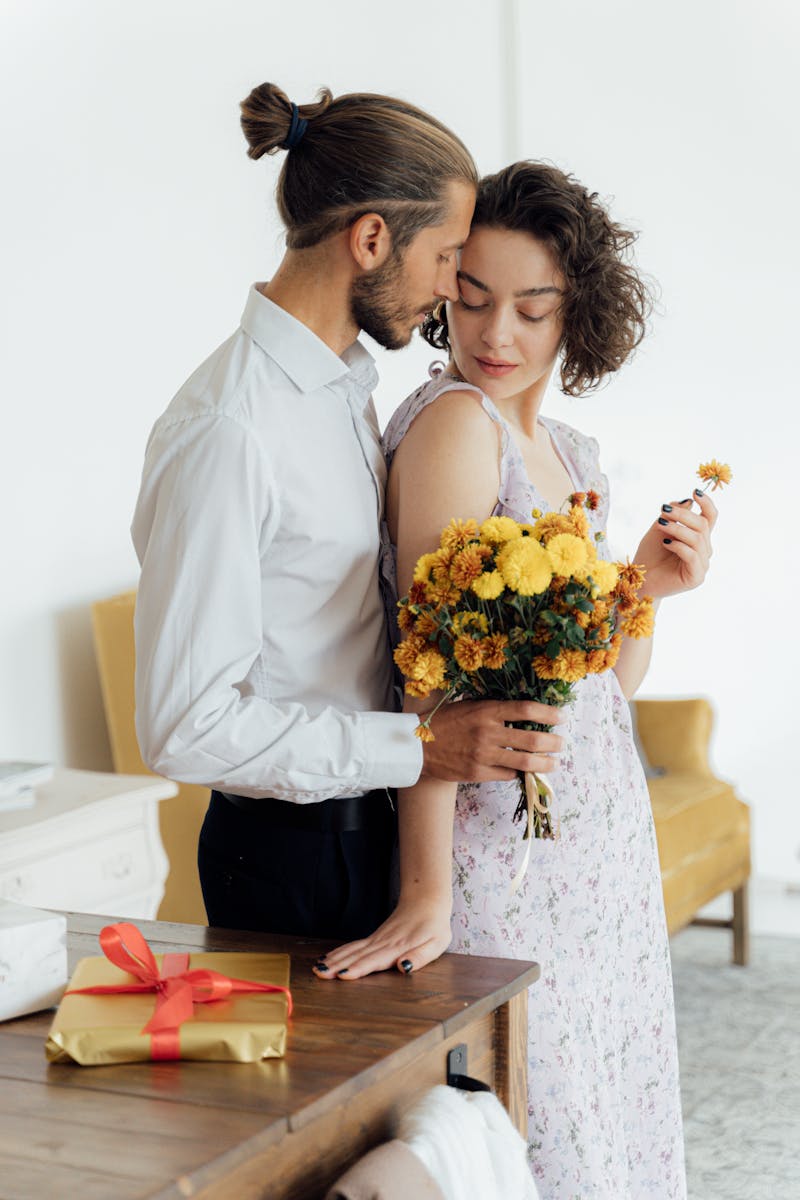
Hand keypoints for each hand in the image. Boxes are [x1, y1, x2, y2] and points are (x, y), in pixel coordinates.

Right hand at [312, 897, 452, 980]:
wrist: (426, 900)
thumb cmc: (434, 926)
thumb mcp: (436, 943)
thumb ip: (420, 956)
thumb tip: (404, 967)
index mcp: (398, 946)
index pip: (375, 960)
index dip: (359, 968)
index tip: (343, 975)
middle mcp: (383, 943)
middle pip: (357, 955)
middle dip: (338, 966)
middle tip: (320, 974)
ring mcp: (377, 939)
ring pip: (352, 950)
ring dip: (334, 959)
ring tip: (317, 968)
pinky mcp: (374, 937)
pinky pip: (354, 945)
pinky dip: (339, 952)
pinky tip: (327, 958)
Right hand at [421, 698, 563, 782]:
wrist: (416, 746)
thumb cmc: (444, 722)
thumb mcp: (469, 706)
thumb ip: (494, 708)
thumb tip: (523, 712)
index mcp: (486, 710)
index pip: (526, 709)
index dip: (548, 713)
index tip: (562, 717)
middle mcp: (487, 732)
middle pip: (532, 739)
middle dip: (553, 742)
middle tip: (561, 743)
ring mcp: (483, 755)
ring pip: (524, 762)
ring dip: (545, 764)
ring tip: (553, 763)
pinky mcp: (477, 773)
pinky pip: (507, 775)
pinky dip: (519, 773)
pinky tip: (525, 771)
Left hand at [633, 490, 716, 599]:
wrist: (639, 579)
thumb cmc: (650, 554)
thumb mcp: (659, 529)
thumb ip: (673, 516)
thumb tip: (689, 501)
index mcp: (698, 537)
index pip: (710, 517)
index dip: (706, 503)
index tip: (695, 491)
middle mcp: (704, 550)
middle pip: (702, 525)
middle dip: (682, 515)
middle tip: (663, 510)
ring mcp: (702, 564)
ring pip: (696, 539)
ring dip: (677, 528)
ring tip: (660, 525)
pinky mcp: (696, 577)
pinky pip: (691, 555)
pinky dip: (678, 546)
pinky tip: (665, 543)